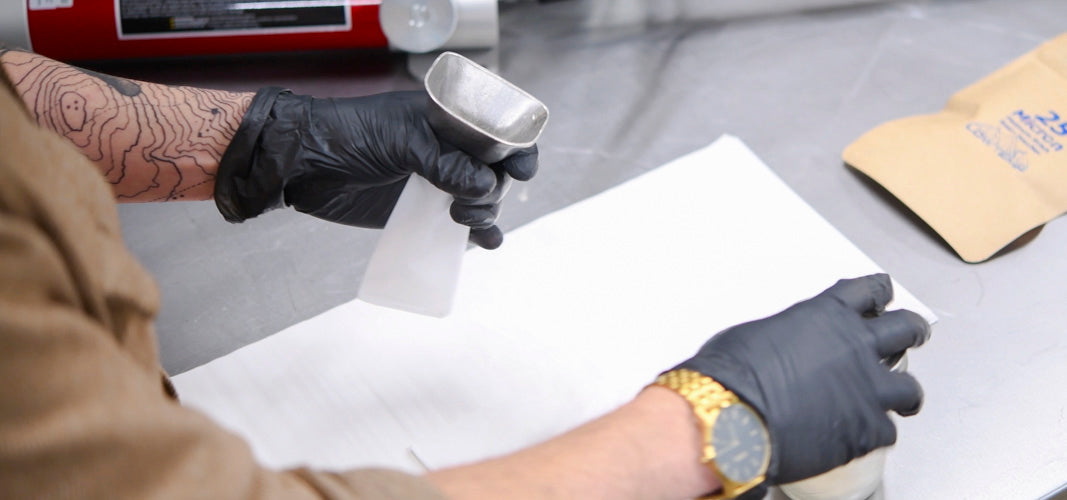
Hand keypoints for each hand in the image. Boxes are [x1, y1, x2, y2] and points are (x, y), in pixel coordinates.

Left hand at [214, 88, 537, 248]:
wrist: (304, 164)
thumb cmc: (348, 134)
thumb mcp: (400, 139)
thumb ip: (444, 162)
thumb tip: (484, 187)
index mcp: (447, 120)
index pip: (498, 131)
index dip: (518, 150)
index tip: (520, 171)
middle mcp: (448, 151)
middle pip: (497, 172)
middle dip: (497, 189)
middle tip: (471, 201)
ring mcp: (437, 183)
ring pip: (484, 201)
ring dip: (488, 214)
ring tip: (466, 221)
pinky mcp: (421, 213)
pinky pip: (460, 228)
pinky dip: (478, 236)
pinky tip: (484, 243)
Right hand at [673, 274, 930, 483]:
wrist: (731, 419)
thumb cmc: (731, 376)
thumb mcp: (754, 335)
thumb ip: (786, 336)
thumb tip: (781, 348)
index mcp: (826, 316)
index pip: (869, 291)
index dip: (879, 293)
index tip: (882, 296)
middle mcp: (856, 346)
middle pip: (906, 329)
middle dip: (911, 331)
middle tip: (911, 335)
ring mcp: (867, 389)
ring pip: (910, 387)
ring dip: (905, 392)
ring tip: (904, 399)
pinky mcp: (867, 430)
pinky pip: (887, 431)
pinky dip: (877, 433)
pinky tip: (866, 434)